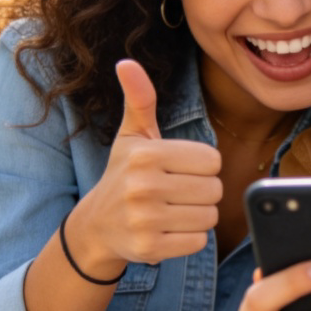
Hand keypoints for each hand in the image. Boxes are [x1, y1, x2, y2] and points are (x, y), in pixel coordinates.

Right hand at [65, 60, 223, 272]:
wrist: (96, 226)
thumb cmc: (123, 175)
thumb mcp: (132, 136)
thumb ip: (139, 99)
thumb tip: (127, 62)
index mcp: (147, 154)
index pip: (213, 160)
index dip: (202, 167)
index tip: (180, 170)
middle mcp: (143, 186)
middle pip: (215, 190)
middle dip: (203, 192)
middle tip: (178, 192)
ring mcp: (145, 219)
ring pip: (209, 216)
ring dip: (198, 216)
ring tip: (174, 210)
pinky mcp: (149, 248)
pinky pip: (199, 242)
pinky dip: (190, 238)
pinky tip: (169, 230)